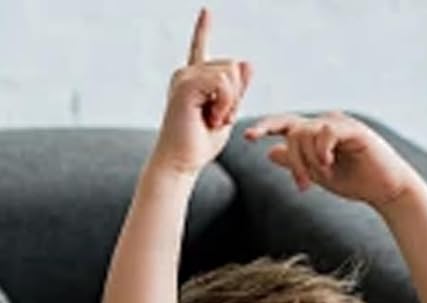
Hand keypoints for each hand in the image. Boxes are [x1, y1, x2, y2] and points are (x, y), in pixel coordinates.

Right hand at [152, 8, 251, 176]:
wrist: (180, 164)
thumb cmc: (198, 146)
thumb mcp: (226, 114)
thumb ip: (236, 90)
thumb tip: (247, 61)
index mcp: (193, 79)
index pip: (200, 47)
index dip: (202, 29)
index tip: (206, 11)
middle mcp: (186, 73)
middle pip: (232, 65)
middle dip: (235, 96)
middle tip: (217, 119)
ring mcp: (185, 76)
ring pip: (230, 72)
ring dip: (230, 102)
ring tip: (213, 120)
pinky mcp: (186, 85)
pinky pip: (222, 82)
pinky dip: (225, 103)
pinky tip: (212, 118)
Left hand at [245, 111, 414, 205]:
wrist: (385, 190)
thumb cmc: (355, 182)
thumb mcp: (318, 175)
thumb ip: (296, 163)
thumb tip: (270, 153)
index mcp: (316, 133)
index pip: (286, 124)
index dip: (266, 127)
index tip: (248, 138)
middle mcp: (326, 123)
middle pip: (293, 132)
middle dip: (294, 161)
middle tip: (302, 186)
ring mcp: (340, 124)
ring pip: (307, 133)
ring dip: (309, 161)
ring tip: (321, 178)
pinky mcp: (353, 129)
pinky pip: (326, 132)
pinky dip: (322, 150)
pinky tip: (329, 164)